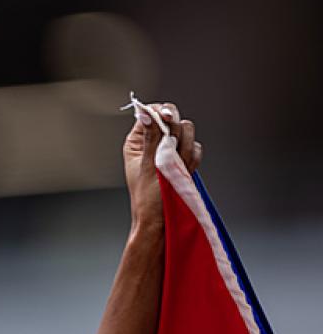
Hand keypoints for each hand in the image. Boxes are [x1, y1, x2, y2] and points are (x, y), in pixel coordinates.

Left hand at [122, 101, 202, 229]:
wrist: (163, 221)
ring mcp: (169, 151)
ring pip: (187, 133)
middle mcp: (153, 143)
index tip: (168, 119)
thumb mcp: (148, 165)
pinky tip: (183, 174)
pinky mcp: (183, 159)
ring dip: (184, 151)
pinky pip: (196, 149)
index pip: (152, 112)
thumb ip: (152, 136)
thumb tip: (145, 112)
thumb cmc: (149, 199)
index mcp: (137, 141)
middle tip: (170, 154)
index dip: (162, 112)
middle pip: (173, 119)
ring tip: (175, 170)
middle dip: (176, 136)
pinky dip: (192, 161)